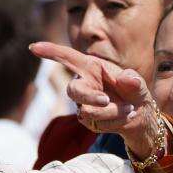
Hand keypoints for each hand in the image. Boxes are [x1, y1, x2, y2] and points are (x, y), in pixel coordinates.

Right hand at [29, 42, 157, 157]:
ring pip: (89, 111)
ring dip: (113, 112)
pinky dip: (114, 123)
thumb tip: (128, 79)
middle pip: (73, 90)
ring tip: (129, 109)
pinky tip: (123, 118)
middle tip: (106, 100)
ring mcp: (83, 104)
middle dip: (89, 97)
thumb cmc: (135, 92)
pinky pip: (97, 124)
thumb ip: (134, 81)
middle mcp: (84, 84)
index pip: (68, 57)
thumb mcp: (139, 84)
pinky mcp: (87, 120)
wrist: (139, 115)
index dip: (50, 52)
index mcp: (92, 67)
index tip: (33, 47)